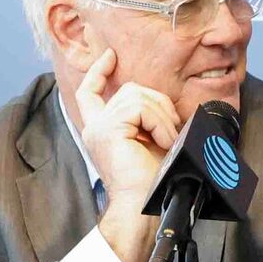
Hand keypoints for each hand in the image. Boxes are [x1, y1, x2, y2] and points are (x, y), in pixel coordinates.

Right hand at [75, 48, 178, 261]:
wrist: (144, 206)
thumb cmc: (154, 181)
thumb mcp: (155, 143)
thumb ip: (152, 121)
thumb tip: (171, 107)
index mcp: (104, 129)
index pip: (91, 92)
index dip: (100, 71)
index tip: (110, 56)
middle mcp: (95, 126)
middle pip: (130, 90)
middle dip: (159, 105)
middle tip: (170, 133)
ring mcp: (98, 127)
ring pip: (138, 96)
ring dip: (162, 118)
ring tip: (166, 141)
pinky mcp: (107, 130)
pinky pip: (140, 109)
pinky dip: (159, 123)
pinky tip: (162, 142)